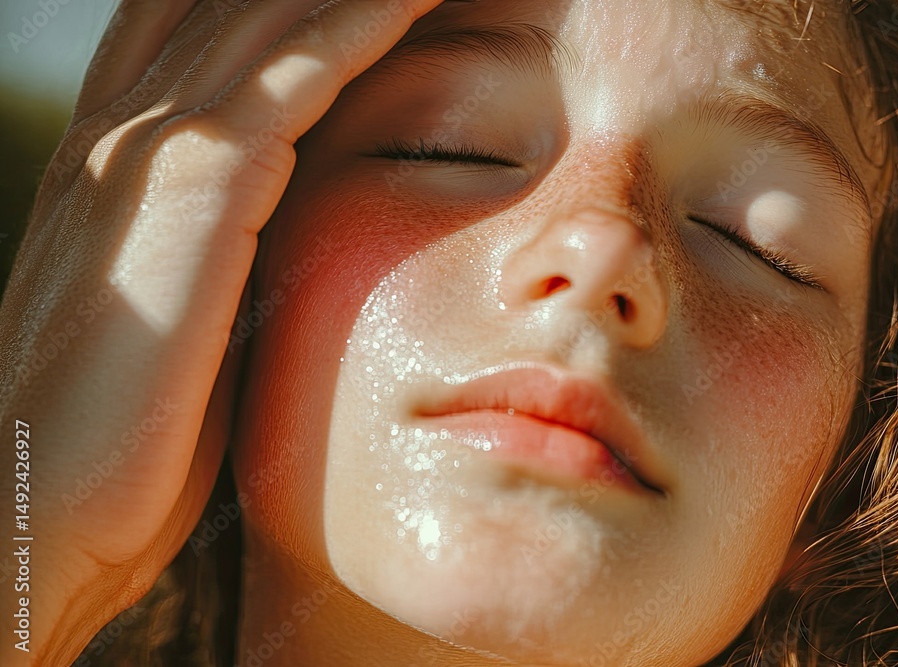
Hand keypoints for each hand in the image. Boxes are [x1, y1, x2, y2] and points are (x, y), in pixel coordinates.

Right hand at [0, 0, 441, 662]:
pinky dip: (360, 21)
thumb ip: (217, 257)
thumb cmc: (119, 440)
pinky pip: (298, 73)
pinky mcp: (196, 187)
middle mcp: (126, 133)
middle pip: (231, 2)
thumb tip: (287, 241)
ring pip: (266, 16)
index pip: (196, 32)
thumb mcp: (170, 323)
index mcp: (117, 164)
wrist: (34, 515)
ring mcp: (153, 150)